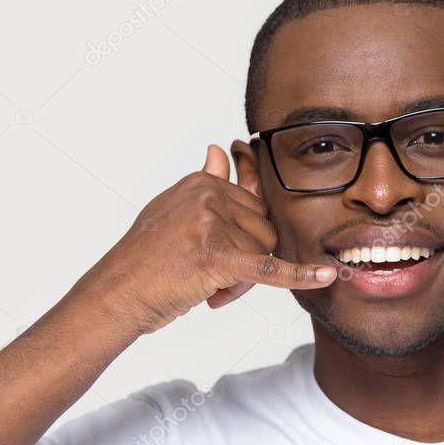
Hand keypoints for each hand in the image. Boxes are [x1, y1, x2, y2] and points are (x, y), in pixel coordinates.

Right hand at [71, 144, 335, 334]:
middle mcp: (208, 196)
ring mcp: (213, 224)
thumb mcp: (172, 210)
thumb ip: (205, 182)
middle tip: (208, 280)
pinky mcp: (218, 256)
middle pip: (264, 230)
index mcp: (201, 183)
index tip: (216, 254)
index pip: (253, 209)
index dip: (241, 239)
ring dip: (241, 282)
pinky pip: (270, 269)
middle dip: (246, 260)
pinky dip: (300, 275)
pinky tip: (327, 276)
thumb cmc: (145, 260)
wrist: (116, 295)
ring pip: (263, 254)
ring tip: (205, 289)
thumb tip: (220, 149)